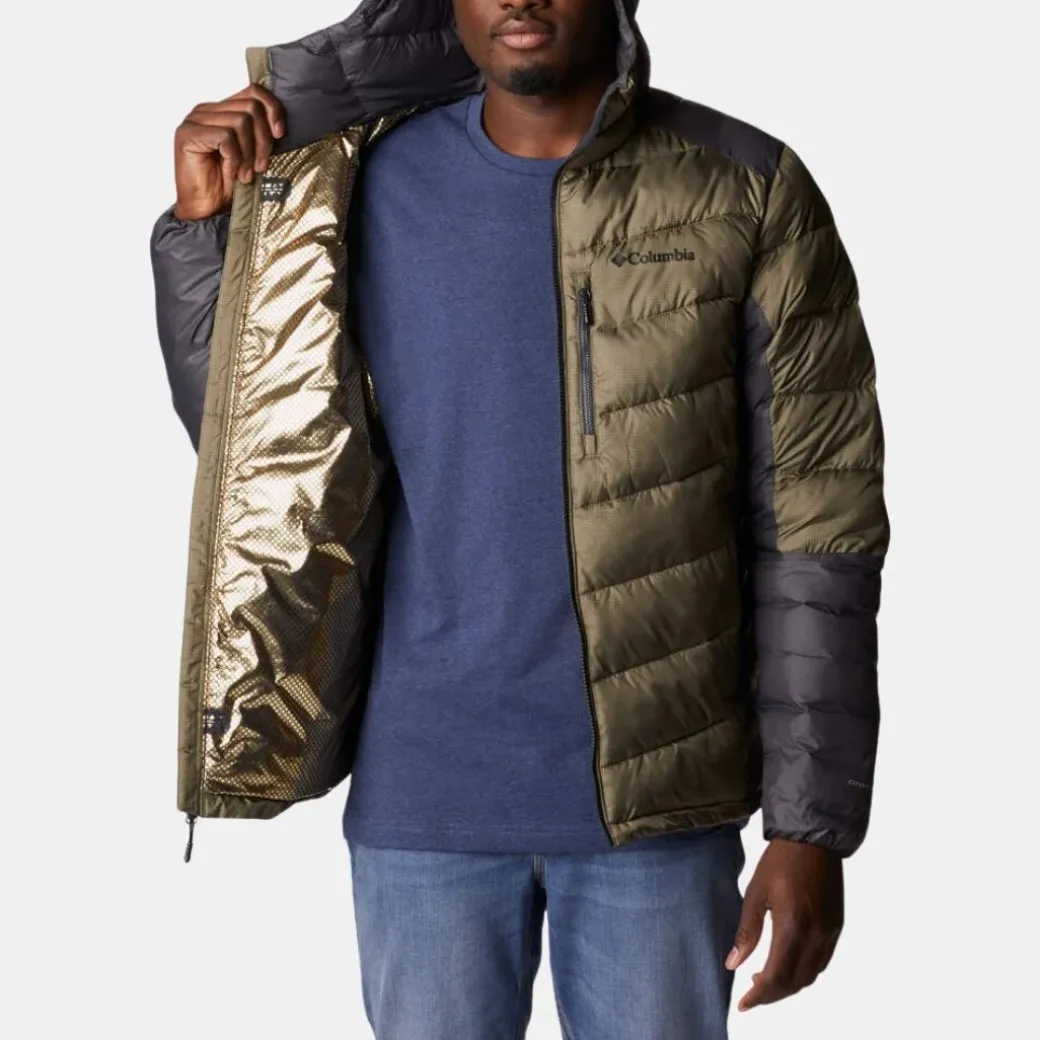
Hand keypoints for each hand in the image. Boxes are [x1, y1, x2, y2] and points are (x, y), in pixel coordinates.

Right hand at [172, 84, 286, 220]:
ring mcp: (195, 120)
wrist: (207, 211)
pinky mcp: (187, 134)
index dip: (273, 109)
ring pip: (241, 121)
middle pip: (251, 107)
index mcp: (223, 110)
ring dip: (249, 154)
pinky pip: (225, 137)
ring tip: (245, 174)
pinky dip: (234, 159)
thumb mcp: (253, 155)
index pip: (254, 91)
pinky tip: (231, 173)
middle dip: (263, 141)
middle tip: (260, 167)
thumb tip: (280, 124)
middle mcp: (207, 110)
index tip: (280, 135)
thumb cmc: (229, 186)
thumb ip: (260, 133)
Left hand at [726, 838, 843, 1010]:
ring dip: (789, 985)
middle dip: (772, 994)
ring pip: (811, 976)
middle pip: (795, 983)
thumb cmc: (780, 861)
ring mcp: (830, 932)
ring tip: (764, 979)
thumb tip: (732, 964)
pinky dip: (804, 971)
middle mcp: (816, 935)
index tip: (744, 1003)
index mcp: (793, 927)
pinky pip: (822, 961)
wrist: (814, 839)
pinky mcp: (836, 926)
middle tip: (751, 993)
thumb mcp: (755, 893)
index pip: (776, 977)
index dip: (759, 996)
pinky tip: (787, 963)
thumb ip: (747, 932)